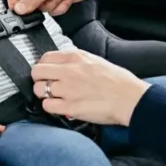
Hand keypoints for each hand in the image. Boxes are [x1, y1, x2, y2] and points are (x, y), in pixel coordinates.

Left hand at [31, 49, 150, 125]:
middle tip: (45, 84)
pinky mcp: (69, 107)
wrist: (129, 98)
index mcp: (76, 58)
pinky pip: (47, 106)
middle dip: (38, 79)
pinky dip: (50, 107)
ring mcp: (67, 89)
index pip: (45, 58)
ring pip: (38, 89)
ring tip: (53, 97)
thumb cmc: (118, 81)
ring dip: (43, 94)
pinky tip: (59, 106)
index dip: (43, 66)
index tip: (46, 72)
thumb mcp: (96, 60)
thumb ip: (77, 62)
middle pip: (36, 72)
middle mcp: (69, 71)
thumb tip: (64, 66)